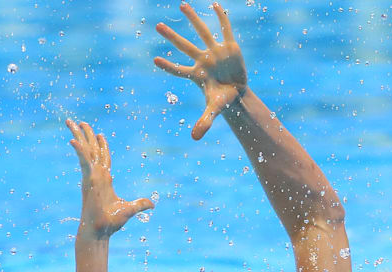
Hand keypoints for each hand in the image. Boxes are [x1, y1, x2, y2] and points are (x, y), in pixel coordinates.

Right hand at [66, 119, 153, 239]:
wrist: (100, 231)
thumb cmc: (111, 223)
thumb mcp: (129, 210)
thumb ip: (140, 204)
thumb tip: (152, 205)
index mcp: (104, 180)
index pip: (103, 158)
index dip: (101, 146)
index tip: (99, 134)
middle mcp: (96, 175)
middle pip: (91, 150)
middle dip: (85, 135)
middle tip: (78, 122)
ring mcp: (91, 176)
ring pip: (85, 150)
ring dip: (78, 135)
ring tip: (70, 122)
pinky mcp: (88, 180)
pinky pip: (83, 162)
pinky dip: (79, 151)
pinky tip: (73, 140)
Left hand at [154, 3, 245, 139]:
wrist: (237, 93)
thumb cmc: (222, 101)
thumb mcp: (214, 110)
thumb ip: (204, 122)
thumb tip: (195, 138)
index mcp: (196, 75)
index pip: (179, 70)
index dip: (168, 66)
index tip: (154, 60)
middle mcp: (203, 60)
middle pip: (184, 46)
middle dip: (172, 37)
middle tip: (157, 26)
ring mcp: (215, 52)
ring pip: (202, 32)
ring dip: (192, 19)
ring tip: (181, 5)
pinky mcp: (230, 47)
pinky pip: (225, 29)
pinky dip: (221, 17)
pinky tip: (214, 4)